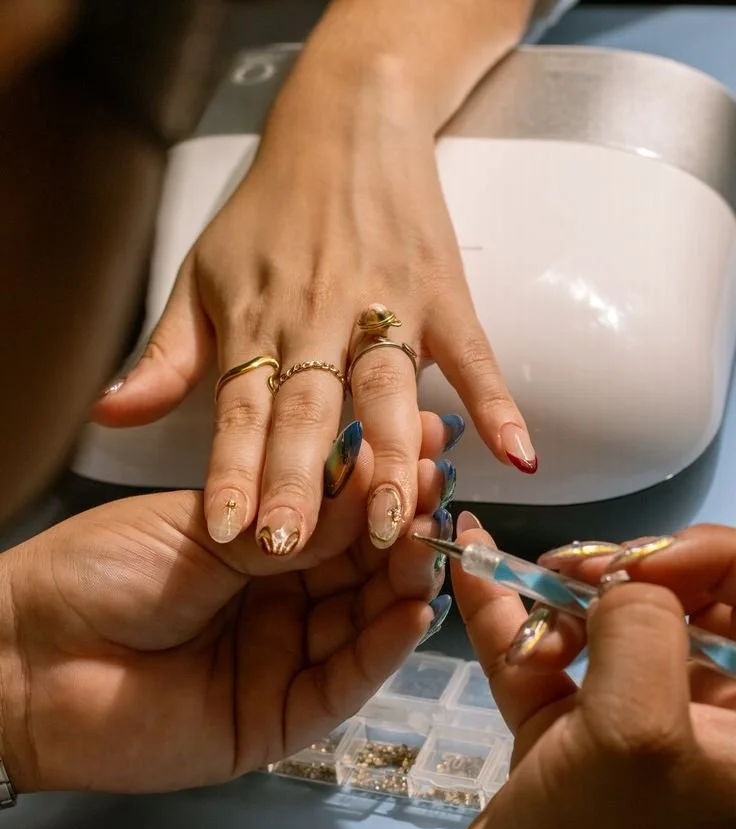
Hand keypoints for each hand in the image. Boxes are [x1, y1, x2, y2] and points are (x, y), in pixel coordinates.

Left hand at [0, 443, 449, 794]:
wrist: (24, 656)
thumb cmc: (97, 571)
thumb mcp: (203, 526)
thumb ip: (291, 520)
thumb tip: (373, 479)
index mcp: (257, 548)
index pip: (339, 520)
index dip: (381, 489)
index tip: (426, 450)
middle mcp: (279, 604)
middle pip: (362, 572)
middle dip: (403, 533)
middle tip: (441, 497)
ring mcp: (282, 663)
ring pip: (364, 627)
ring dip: (405, 588)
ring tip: (435, 548)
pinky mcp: (278, 720)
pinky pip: (343, 684)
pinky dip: (382, 650)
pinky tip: (414, 612)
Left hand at [91, 50, 533, 555]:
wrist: (348, 124)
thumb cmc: (269, 212)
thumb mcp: (201, 276)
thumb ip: (167, 356)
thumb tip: (110, 415)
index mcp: (256, 320)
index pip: (239, 406)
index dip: (232, 468)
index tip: (228, 532)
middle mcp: (317, 317)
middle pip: (307, 408)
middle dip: (299, 478)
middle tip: (294, 544)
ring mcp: (386, 306)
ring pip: (385, 388)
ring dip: (389, 454)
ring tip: (390, 522)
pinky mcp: (443, 296)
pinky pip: (473, 355)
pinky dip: (496, 403)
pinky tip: (517, 455)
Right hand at [435, 518, 735, 828]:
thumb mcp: (639, 728)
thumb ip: (641, 628)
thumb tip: (616, 585)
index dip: (706, 558)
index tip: (641, 567)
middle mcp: (705, 710)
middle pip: (681, 597)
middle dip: (626, 571)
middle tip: (572, 573)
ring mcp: (631, 719)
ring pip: (607, 622)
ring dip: (560, 594)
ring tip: (523, 587)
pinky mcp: (568, 731)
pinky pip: (547, 658)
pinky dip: (511, 618)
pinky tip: (473, 565)